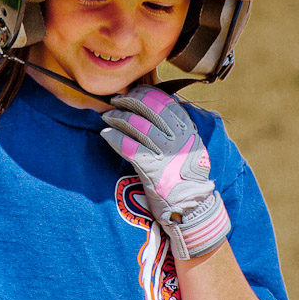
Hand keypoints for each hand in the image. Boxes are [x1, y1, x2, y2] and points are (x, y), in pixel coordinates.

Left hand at [100, 85, 229, 259]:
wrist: (192, 207)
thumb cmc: (185, 175)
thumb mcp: (189, 146)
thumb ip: (174, 128)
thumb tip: (149, 108)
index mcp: (187, 129)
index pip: (163, 100)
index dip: (143, 92)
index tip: (131, 92)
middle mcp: (178, 137)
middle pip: (146, 108)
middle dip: (127, 101)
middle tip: (114, 101)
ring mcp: (165, 152)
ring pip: (135, 124)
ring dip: (116, 117)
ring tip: (107, 117)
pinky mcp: (152, 168)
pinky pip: (127, 145)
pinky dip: (113, 137)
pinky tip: (106, 134)